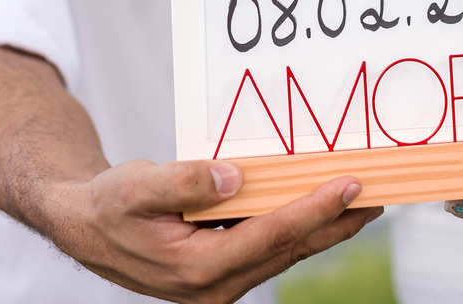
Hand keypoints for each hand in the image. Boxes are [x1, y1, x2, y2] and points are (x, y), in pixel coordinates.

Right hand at [60, 158, 379, 303]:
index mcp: (196, 269)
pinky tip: (317, 207)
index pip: (270, 235)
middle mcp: (215, 285)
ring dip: (324, 227)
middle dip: (336, 222)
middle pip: (290, 249)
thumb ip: (185, 182)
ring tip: (361, 202)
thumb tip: (234, 178)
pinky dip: (297, 226)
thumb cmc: (109, 205)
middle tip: (377, 195)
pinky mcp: (223, 271)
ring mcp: (220, 283)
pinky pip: (270, 248)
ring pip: (285, 251)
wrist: (85, 226)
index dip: (314, 208)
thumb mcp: (137, 187)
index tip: (349, 186)